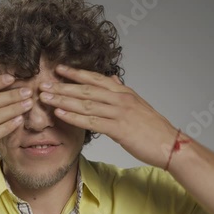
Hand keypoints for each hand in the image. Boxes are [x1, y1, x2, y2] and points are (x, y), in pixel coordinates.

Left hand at [39, 65, 177, 167]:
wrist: (169, 144)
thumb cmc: (152, 126)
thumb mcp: (137, 103)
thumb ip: (121, 91)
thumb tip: (111, 79)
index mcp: (123, 92)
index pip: (95, 78)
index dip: (76, 73)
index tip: (59, 69)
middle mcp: (120, 98)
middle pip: (86, 89)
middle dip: (63, 86)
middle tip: (43, 84)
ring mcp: (119, 113)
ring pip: (86, 104)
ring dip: (63, 100)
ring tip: (45, 98)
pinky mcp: (119, 129)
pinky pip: (91, 121)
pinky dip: (74, 117)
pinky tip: (60, 114)